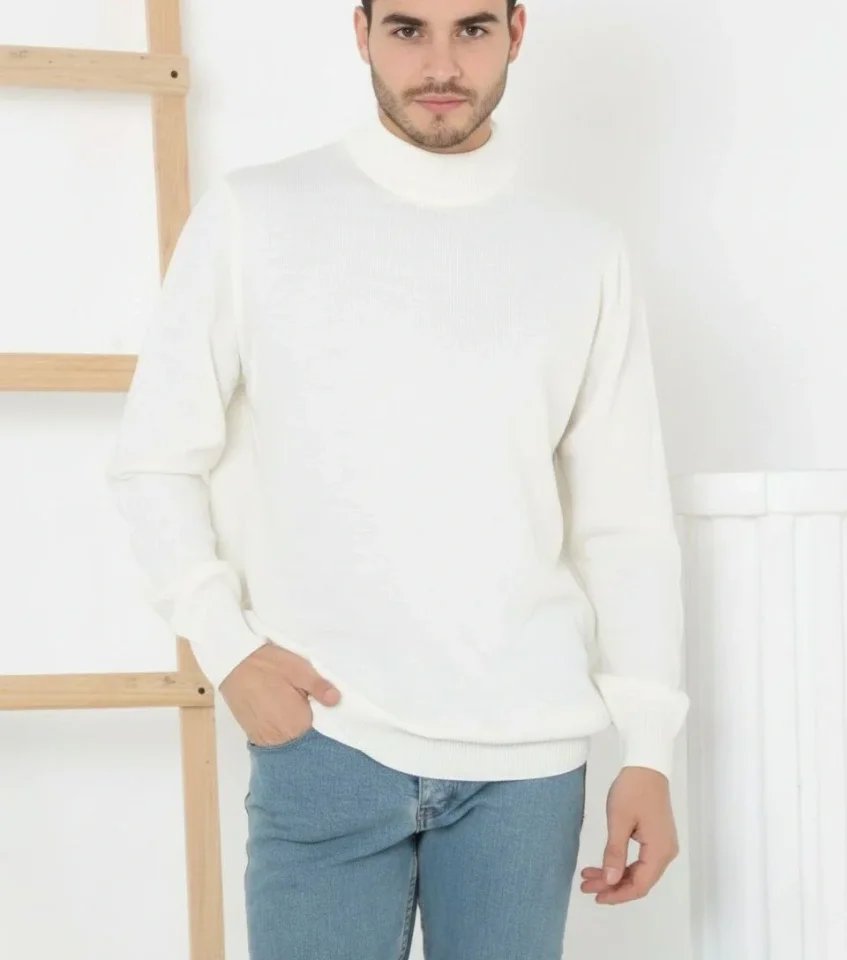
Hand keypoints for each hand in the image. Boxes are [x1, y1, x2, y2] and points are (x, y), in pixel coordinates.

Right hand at [218, 641, 340, 746]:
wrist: (230, 661)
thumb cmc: (267, 664)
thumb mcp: (298, 669)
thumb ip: (318, 687)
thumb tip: (337, 700)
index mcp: (296, 724)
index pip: (319, 730)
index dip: (323, 717)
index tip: (323, 704)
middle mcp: (279, 738)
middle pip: (302, 736)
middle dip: (307, 719)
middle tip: (305, 698)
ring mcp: (262, 737)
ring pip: (286, 735)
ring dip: (291, 721)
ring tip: (290, 700)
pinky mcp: (250, 732)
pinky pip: (271, 732)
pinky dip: (277, 722)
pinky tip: (277, 705)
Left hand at [579, 765, 678, 904]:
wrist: (646, 765)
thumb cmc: (632, 790)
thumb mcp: (618, 821)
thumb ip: (614, 853)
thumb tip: (611, 881)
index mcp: (659, 851)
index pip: (640, 885)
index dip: (618, 895)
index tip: (595, 896)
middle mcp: (666, 852)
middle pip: (639, 881)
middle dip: (612, 886)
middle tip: (586, 886)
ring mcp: (663, 845)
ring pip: (638, 871)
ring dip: (614, 875)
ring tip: (589, 876)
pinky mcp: (657, 837)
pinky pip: (640, 860)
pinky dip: (621, 864)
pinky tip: (603, 865)